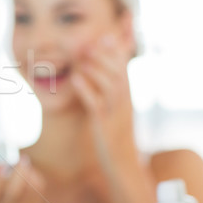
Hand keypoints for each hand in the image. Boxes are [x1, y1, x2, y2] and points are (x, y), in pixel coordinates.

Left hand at [71, 34, 137, 172]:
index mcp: (127, 99)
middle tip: (92, 42)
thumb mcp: (115, 114)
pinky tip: (75, 79)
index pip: (124, 71)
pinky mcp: (104, 126)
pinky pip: (96, 105)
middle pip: (119, 74)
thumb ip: (109, 96)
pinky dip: (86, 90)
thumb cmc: (115, 138)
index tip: (105, 37)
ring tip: (84, 57)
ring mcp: (115, 115)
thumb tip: (98, 79)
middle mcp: (124, 104)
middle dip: (106, 57)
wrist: (123, 165)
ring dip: (97, 69)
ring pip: (111, 87)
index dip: (116, 53)